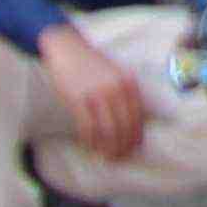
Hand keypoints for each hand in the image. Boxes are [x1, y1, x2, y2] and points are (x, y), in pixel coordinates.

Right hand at [40, 21, 149, 160]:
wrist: (68, 49)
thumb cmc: (92, 65)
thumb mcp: (116, 74)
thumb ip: (125, 94)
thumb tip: (133, 124)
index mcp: (129, 82)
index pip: (138, 117)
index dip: (136, 137)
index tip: (133, 149)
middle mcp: (116, 88)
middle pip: (124, 126)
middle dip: (122, 146)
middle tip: (118, 158)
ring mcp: (97, 94)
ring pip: (107, 130)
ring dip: (107, 147)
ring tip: (105, 156)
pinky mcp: (78, 99)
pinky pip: (87, 127)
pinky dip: (90, 141)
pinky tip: (90, 146)